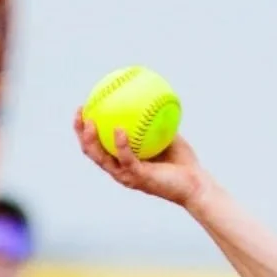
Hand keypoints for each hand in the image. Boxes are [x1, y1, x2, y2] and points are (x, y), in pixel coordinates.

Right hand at [73, 111, 206, 211]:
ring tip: (90, 123)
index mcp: (123, 160)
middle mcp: (121, 169)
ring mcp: (128, 175)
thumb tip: (150, 92)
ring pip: (102, 159)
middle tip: (80, 113)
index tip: (84, 107)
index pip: (97, 144)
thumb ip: (154, 117)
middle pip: (91, 152)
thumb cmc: (182, 162)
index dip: (86, 128)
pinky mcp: (139, 179)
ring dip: (92, 141)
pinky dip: (120, 145)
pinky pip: (126, 160)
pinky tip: (118, 130)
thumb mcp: (167, 133)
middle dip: (81, 133)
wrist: (196, 184)